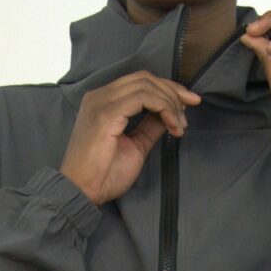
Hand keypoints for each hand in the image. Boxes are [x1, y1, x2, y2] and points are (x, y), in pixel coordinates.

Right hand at [59, 71, 201, 207]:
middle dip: (173, 91)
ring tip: (179, 125)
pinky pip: (143, 97)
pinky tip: (172, 125)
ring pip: (146, 85)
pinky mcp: (107, 113)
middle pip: (145, 78)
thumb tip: (170, 114)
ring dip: (170, 102)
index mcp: (103, 101)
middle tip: (189, 110)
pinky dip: (163, 108)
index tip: (188, 104)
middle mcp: (100, 96)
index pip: (139, 82)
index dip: (167, 89)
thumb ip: (150, 126)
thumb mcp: (135, 145)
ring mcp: (102, 102)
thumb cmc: (103, 174)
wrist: (81, 191)